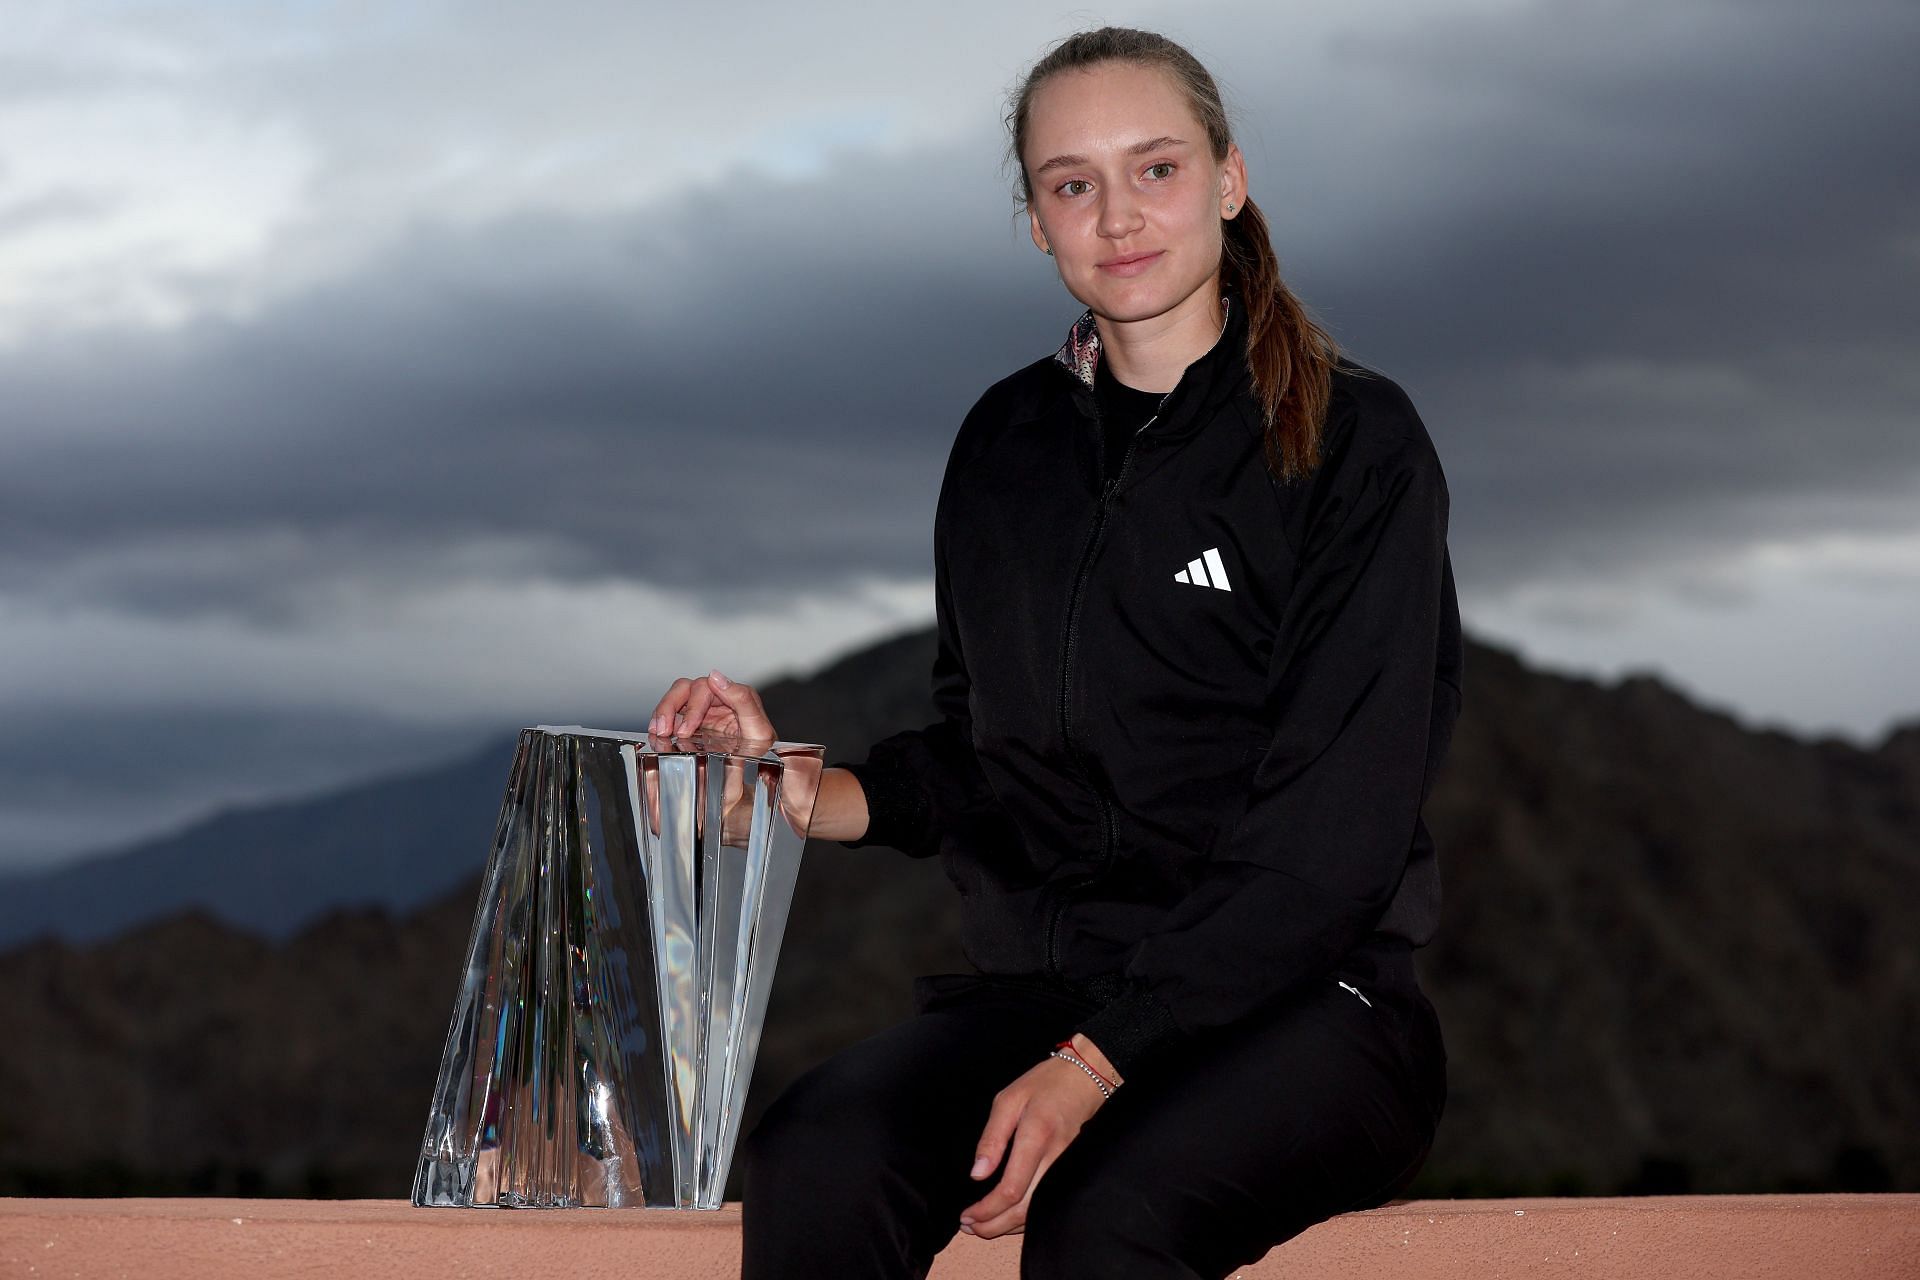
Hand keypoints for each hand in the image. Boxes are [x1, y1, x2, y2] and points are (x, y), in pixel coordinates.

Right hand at [649, 669, 776, 743]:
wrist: (760, 770)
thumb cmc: (763, 751)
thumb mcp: (759, 727)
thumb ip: (741, 698)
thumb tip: (717, 676)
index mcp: (734, 695)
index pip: (706, 687)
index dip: (693, 706)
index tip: (687, 728)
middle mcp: (717, 698)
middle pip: (686, 688)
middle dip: (671, 706)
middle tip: (666, 730)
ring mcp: (704, 710)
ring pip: (676, 698)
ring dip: (663, 712)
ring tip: (658, 731)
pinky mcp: (693, 723)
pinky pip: (672, 715)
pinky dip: (661, 722)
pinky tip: (657, 733)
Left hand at [957, 1045, 1115, 1238]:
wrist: (1086, 1079)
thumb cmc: (1044, 1084)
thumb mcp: (1008, 1100)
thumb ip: (992, 1138)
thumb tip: (977, 1174)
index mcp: (1036, 1137)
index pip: (1011, 1190)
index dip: (986, 1210)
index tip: (966, 1215)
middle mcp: (1055, 1159)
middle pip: (1024, 1210)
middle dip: (993, 1226)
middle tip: (969, 1227)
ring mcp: (1067, 1168)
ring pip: (1037, 1212)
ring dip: (1008, 1226)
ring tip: (982, 1226)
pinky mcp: (1071, 1172)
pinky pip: (1048, 1203)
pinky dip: (1026, 1217)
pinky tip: (1008, 1216)